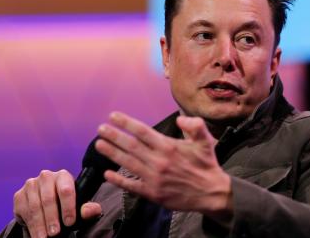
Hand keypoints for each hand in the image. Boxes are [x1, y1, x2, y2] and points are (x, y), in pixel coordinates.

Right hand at [13, 170, 101, 237]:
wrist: (48, 204)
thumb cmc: (68, 203)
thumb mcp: (81, 205)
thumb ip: (89, 208)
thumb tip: (87, 212)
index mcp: (63, 176)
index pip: (66, 190)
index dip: (68, 207)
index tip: (69, 222)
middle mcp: (46, 177)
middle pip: (48, 199)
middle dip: (52, 218)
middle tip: (55, 233)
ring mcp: (31, 185)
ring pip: (35, 206)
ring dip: (40, 224)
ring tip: (44, 237)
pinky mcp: (19, 195)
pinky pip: (23, 210)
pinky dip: (30, 224)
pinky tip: (36, 233)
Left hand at [96, 112, 232, 220]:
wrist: (211, 193)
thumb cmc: (206, 165)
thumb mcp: (205, 141)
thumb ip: (195, 125)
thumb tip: (180, 119)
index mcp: (169, 147)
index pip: (142, 131)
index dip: (126, 122)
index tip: (113, 116)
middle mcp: (159, 161)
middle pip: (130, 146)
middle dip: (114, 136)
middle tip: (101, 129)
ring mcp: (154, 178)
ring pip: (128, 163)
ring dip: (112, 153)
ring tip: (99, 144)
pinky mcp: (152, 193)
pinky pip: (131, 185)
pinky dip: (118, 180)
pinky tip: (107, 174)